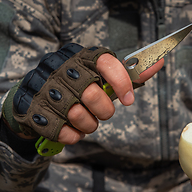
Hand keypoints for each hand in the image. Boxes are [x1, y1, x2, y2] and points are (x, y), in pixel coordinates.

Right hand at [11, 45, 163, 143]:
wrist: (34, 99)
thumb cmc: (76, 88)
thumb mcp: (99, 78)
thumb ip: (127, 75)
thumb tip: (158, 63)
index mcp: (79, 55)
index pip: (105, 61)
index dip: (121, 82)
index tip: (128, 100)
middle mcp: (60, 67)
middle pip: (93, 93)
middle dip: (103, 111)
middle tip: (102, 114)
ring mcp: (44, 88)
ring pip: (78, 115)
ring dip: (88, 125)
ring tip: (86, 122)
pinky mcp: (33, 110)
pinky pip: (63, 131)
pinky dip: (72, 136)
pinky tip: (71, 129)